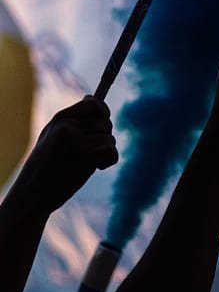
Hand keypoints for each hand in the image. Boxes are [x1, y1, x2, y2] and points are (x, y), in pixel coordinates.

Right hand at [11, 97, 117, 215]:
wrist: (33, 193)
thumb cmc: (45, 166)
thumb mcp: (53, 136)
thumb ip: (71, 119)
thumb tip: (91, 98)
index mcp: (59, 120)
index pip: (92, 104)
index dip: (103, 110)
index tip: (105, 118)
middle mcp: (67, 126)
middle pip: (105, 122)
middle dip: (104, 136)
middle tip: (90, 151)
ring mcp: (75, 140)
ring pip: (110, 138)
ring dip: (105, 151)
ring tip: (87, 162)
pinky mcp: (85, 156)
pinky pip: (112, 151)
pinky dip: (110, 160)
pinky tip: (97, 167)